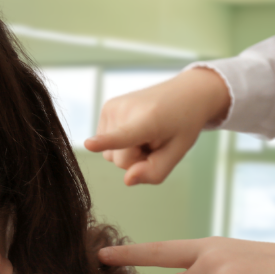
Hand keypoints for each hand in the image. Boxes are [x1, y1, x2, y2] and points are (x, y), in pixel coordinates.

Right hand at [83, 67, 230, 185]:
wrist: (185, 93)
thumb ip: (154, 172)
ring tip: (147, 134)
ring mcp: (112, 106)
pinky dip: (121, 142)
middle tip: (155, 141)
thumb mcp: (177, 153)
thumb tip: (127, 180)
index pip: (123, 136)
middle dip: (136, 159)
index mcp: (148, 120)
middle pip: (119, 160)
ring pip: (109, 154)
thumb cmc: (182, 125)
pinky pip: (107, 143)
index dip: (106, 142)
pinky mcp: (106, 107)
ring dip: (128, 151)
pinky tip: (137, 129)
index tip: (89, 144)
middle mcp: (125, 109)